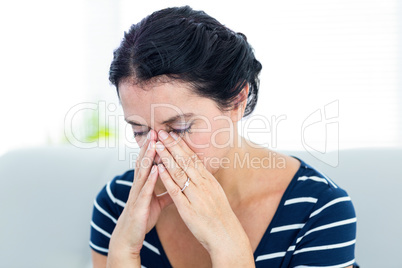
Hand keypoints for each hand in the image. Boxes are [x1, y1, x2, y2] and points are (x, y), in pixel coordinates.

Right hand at [107, 129, 171, 264]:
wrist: (129, 238)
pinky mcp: (139, 207)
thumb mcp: (157, 203)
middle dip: (149, 147)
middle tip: (155, 131)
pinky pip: (145, 191)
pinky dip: (150, 180)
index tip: (160, 135)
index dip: (153, 149)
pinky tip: (156, 170)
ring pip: (143, 173)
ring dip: (148, 158)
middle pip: (144, 163)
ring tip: (154, 144)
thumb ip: (167, 193)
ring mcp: (138, 196)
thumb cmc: (143, 218)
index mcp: (144, 185)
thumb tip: (178, 185)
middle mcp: (139, 187)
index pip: (149, 162)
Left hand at [155, 130, 254, 266]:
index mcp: (208, 180)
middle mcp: (203, 184)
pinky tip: (159, 169)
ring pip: (179, 172)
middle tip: (162, 132)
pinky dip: (167, 178)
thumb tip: (200, 171)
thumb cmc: (220, 217)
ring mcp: (196, 195)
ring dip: (167, 157)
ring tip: (157, 145)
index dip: (181, 145)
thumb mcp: (215, 194)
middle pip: (185, 160)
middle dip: (172, 145)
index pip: (193, 158)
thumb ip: (205, 182)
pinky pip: (176, 190)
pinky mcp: (188, 208)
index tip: (172, 134)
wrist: (227, 236)